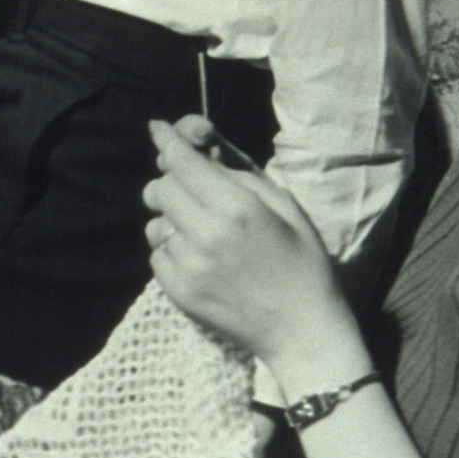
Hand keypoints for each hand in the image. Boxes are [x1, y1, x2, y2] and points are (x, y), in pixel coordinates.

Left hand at [143, 119, 361, 390]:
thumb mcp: (285, 207)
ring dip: (173, 220)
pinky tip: (205, 260)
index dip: (168, 140)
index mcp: (237, 208)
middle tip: (194, 190)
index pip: (183, 162)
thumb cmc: (302, 263)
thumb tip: (200, 148)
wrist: (302, 330)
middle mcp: (206, 234)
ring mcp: (189, 265)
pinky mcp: (178, 291)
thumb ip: (240, 175)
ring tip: (207, 233)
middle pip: (160, 188)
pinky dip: (173, 251)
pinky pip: (158, 255)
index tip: (158, 128)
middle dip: (172, 182)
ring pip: (155, 224)